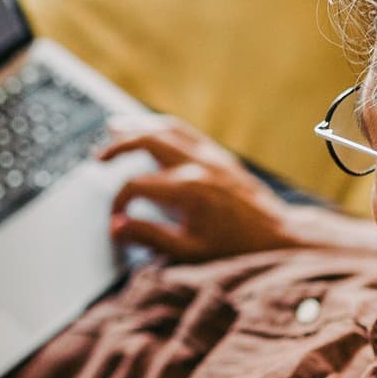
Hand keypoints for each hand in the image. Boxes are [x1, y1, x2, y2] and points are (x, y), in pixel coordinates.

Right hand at [96, 116, 304, 262]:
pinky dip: (162, 127)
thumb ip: (149, 237)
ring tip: (115, 127)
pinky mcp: (221, 156)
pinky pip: (186, 131)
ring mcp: (211, 156)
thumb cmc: (235, 249)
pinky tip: (150, 130)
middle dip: (118, 146)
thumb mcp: (189, 251)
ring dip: (138, 126)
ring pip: (167, 128)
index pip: (137, 185)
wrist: (278, 237)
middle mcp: (198, 165)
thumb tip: (117, 226)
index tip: (115, 219)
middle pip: (147, 140)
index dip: (119, 202)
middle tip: (98, 158)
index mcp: (188, 190)